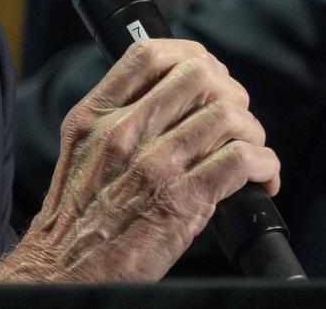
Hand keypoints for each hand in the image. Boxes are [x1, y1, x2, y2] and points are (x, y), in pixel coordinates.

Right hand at [0, 39, 279, 282]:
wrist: (62, 271)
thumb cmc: (74, 216)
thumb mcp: (80, 148)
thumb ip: (113, 116)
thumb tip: (165, 93)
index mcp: (94, 116)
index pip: (148, 54)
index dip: (190, 54)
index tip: (207, 72)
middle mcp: (123, 133)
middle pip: (198, 76)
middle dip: (229, 92)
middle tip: (235, 117)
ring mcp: (153, 166)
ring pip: (227, 115)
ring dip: (252, 131)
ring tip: (250, 151)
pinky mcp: (183, 202)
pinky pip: (241, 161)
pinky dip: (264, 165)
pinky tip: (260, 179)